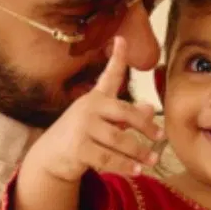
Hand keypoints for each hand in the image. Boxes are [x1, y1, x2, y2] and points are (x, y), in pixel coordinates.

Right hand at [19, 37, 162, 183]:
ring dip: (139, 152)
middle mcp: (88, 108)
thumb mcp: (103, 121)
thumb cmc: (82, 134)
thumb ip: (126, 114)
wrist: (50, 156)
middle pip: (125, 112)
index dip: (117, 57)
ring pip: (120, 140)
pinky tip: (137, 171)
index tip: (122, 38)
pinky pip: (109, 159)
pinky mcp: (78, 148)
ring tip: (152, 159)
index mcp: (96, 97)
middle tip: (160, 136)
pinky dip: (125, 166)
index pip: (108, 75)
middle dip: (146, 126)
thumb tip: (151, 108)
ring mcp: (82, 128)